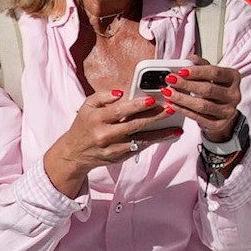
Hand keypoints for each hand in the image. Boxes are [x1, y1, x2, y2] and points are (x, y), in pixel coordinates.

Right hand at [45, 84, 184, 193]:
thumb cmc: (84, 125)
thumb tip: (121, 92)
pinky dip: (154, 142)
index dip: (136, 106)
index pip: (119, 111)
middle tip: (171, 109)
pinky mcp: (119, 158)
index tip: (152, 100)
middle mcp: (105, 135)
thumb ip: (103, 96)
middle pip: (134, 125)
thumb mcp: (87, 106)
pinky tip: (167, 136)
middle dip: (155, 117)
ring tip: (176, 127)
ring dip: (160, 133)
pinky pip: (139, 148)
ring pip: (140, 140)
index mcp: (97, 119)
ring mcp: (113, 148)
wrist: (74, 153)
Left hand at [161, 60, 242, 142]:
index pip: (215, 72)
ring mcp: (228, 111)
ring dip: (182, 99)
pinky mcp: (218, 124)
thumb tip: (190, 58)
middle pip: (208, 89)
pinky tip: (173, 104)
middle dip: (186, 84)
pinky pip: (197, 117)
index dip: (197, 71)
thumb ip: (201, 65)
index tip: (181, 70)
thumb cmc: (216, 90)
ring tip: (168, 93)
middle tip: (170, 80)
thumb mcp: (212, 75)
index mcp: (233, 78)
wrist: (222, 113)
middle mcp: (234, 94)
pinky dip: (183, 110)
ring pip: (202, 105)